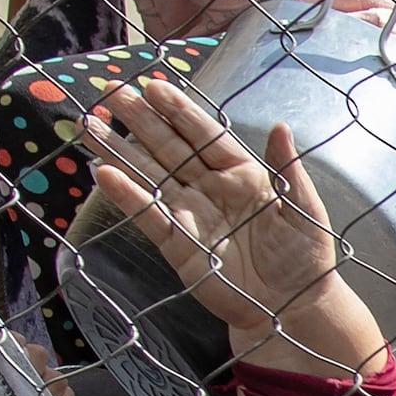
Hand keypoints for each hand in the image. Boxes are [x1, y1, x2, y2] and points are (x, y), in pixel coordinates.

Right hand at [80, 79, 368, 371]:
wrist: (292, 310)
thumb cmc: (305, 260)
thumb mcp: (306, 213)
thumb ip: (289, 171)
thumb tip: (280, 127)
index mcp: (242, 174)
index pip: (205, 135)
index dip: (179, 111)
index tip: (154, 85)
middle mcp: (210, 188)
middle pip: (169, 146)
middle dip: (139, 119)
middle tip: (110, 91)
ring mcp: (190, 214)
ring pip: (150, 174)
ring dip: (119, 150)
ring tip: (89, 124)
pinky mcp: (177, 243)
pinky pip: (148, 215)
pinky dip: (127, 195)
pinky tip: (103, 173)